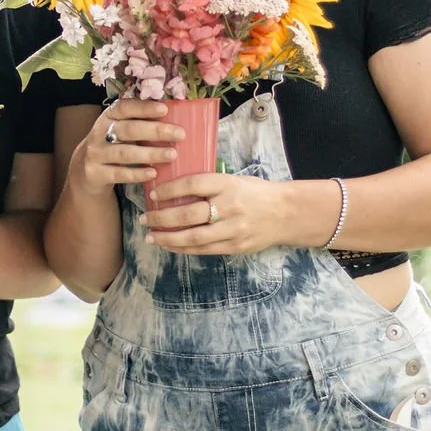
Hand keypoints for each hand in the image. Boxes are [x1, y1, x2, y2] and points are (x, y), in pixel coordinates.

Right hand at [72, 99, 184, 195]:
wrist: (87, 170)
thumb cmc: (115, 145)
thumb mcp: (121, 129)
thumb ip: (141, 122)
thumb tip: (178, 114)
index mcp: (109, 116)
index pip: (125, 107)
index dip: (144, 108)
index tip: (165, 109)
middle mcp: (99, 132)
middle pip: (128, 130)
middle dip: (156, 131)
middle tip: (180, 134)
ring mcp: (96, 153)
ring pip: (125, 153)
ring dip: (150, 153)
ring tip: (172, 155)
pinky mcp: (95, 173)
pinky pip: (119, 174)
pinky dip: (137, 174)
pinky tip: (153, 173)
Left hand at [142, 171, 287, 255]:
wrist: (286, 213)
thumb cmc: (255, 192)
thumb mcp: (234, 180)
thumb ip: (209, 185)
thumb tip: (174, 188)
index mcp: (228, 184)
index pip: (193, 184)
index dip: (170, 190)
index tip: (153, 195)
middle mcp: (230, 207)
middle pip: (189, 214)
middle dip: (162, 218)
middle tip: (145, 218)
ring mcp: (233, 229)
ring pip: (193, 237)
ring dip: (168, 238)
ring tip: (151, 237)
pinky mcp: (235, 246)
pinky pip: (204, 250)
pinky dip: (183, 248)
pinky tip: (169, 245)